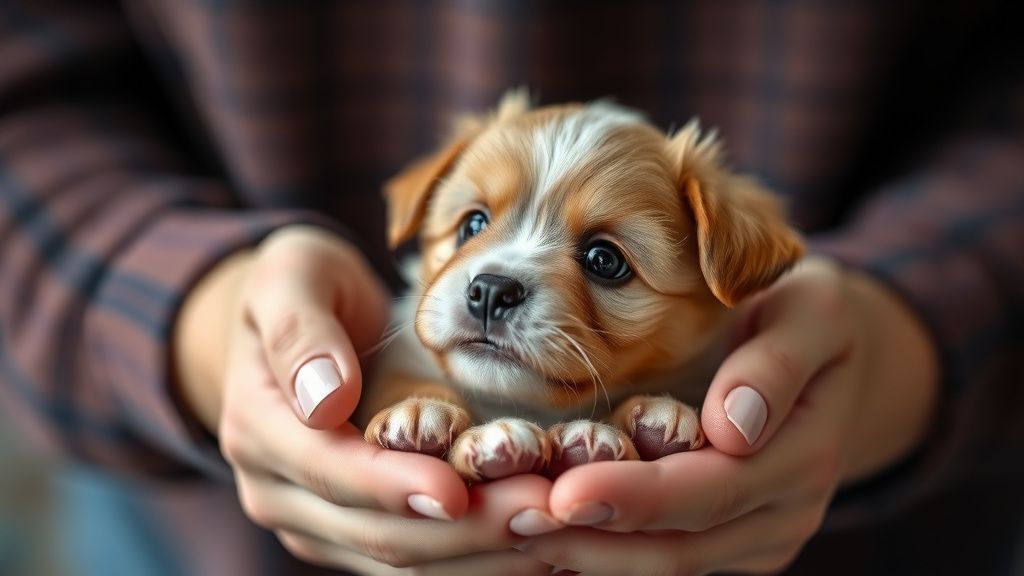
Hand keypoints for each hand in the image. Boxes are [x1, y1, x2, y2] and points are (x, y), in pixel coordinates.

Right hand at [174, 226, 554, 573]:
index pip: (330, 471)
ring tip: (552, 530)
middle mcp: (277, 491)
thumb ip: (300, 329)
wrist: (298, 322)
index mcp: (257, 428)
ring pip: (401, 564)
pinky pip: (417, 562)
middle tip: (542, 510)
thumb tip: (324, 399)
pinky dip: (475, 558)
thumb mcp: (291, 276)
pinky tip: (535, 545)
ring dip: (480, 554)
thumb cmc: (303, 286)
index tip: (458, 489)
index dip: (394, 485)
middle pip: (375, 531)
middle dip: (462, 529)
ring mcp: (315, 522)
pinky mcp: (352, 536)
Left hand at [513, 258, 938, 574]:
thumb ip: (778, 362)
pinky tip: (549, 536)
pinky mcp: (732, 541)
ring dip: (589, 554)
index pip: (711, 490)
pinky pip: (665, 556)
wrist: (828, 354)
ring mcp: (758, 535)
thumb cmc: (805, 314)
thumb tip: (733, 429)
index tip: (565, 492)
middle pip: (681, 545)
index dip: (637, 498)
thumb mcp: (811, 311)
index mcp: (804, 456)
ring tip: (516, 529)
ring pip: (666, 563)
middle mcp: (783, 511)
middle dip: (593, 538)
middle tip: (514, 520)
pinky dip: (605, 551)